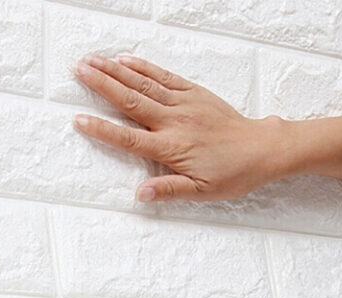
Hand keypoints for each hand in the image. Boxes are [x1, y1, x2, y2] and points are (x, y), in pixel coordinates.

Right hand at [72, 54, 287, 202]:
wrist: (262, 148)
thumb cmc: (233, 173)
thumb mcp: (201, 192)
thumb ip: (169, 191)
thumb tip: (141, 194)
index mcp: (172, 147)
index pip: (129, 138)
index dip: (102, 129)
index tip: (79, 120)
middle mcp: (174, 121)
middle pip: (130, 101)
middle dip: (102, 84)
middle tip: (78, 70)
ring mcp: (184, 104)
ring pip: (143, 83)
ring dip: (115, 70)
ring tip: (92, 60)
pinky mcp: (194, 93)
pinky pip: (164, 76)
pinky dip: (143, 67)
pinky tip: (125, 60)